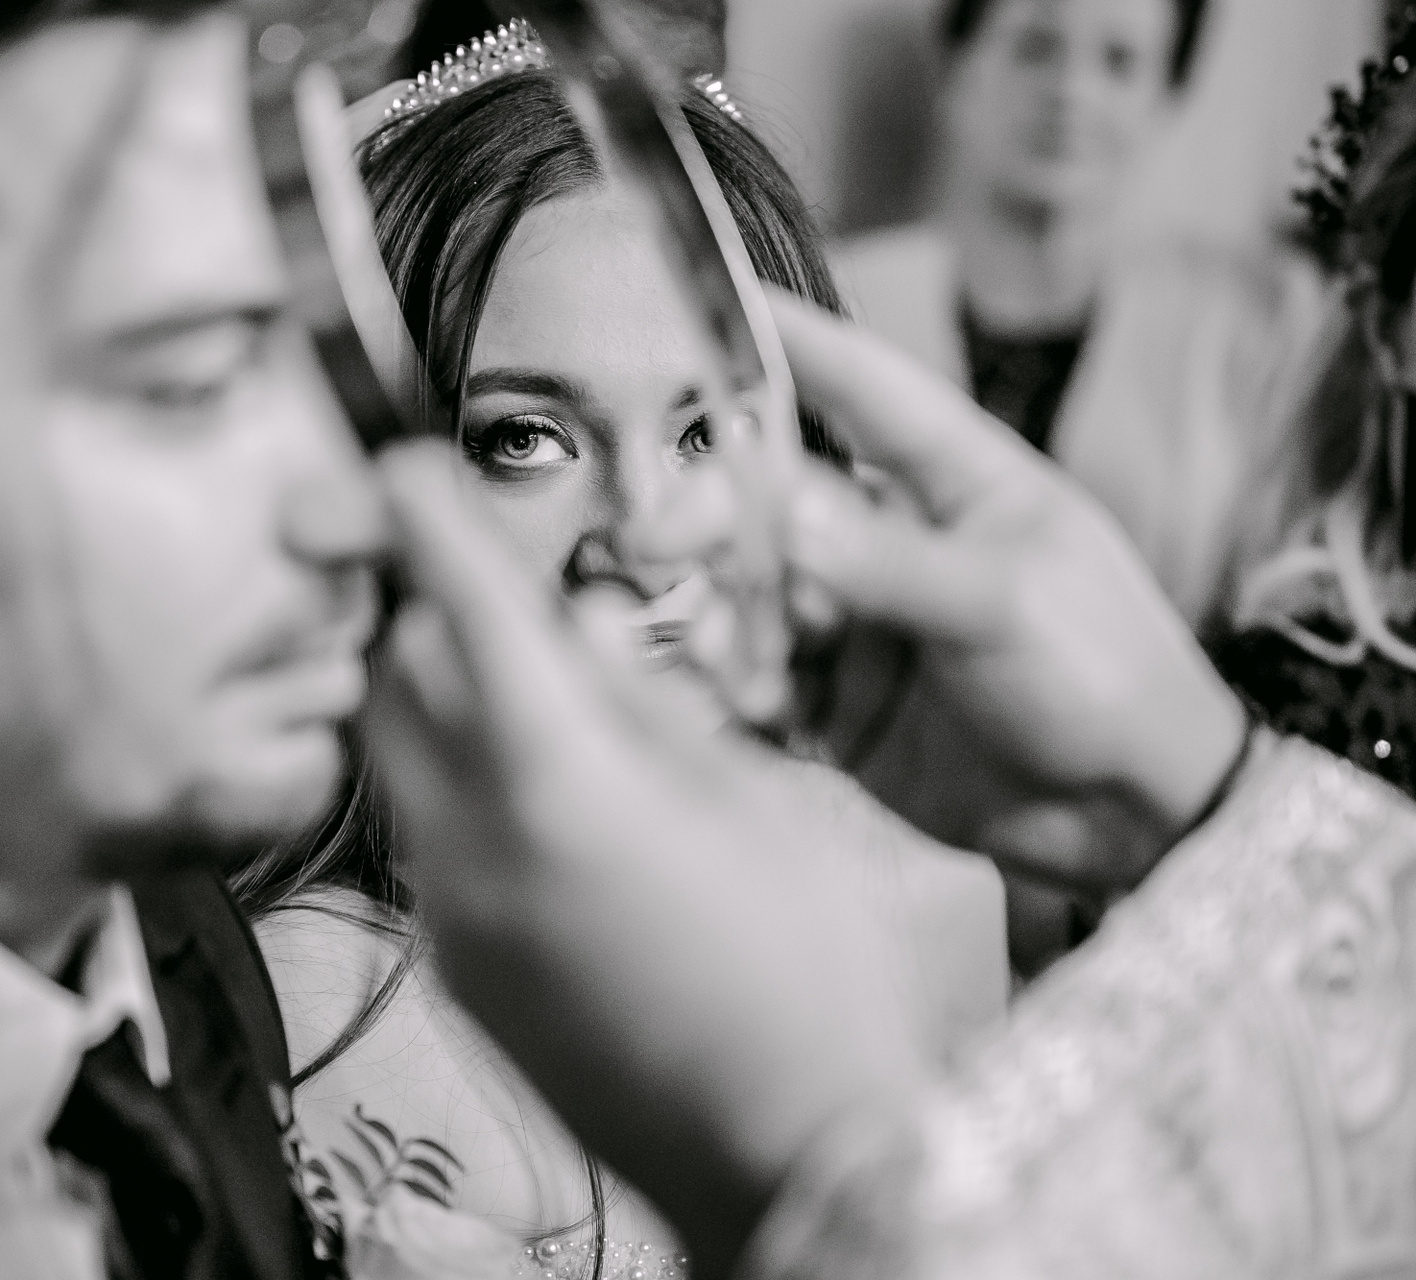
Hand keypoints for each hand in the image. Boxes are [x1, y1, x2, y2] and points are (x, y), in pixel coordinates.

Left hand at [363, 441, 932, 1274]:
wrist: (795, 1161)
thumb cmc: (819, 986)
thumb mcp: (763, 798)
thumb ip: (648, 705)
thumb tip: (576, 637)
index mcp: (561, 784)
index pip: (458, 606)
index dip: (422, 515)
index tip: (400, 466)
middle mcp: (474, 849)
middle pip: (397, 674)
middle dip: (428, 607)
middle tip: (485, 578)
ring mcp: (453, 919)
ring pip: (405, 756)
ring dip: (448, 699)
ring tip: (543, 695)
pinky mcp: (457, 969)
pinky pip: (430, 840)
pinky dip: (467, 787)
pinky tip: (557, 801)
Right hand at [764, 292, 1247, 885]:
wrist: (1133, 820)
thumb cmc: (1106, 675)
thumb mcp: (1005, 604)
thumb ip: (889, 564)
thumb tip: (783, 517)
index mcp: (955, 482)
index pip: (862, 389)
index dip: (791, 340)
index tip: (714, 297)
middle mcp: (894, 541)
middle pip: (778, 498)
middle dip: (714, 510)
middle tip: (658, 537)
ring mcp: (863, 624)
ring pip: (756, 593)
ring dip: (725, 614)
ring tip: (725, 651)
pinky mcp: (837, 706)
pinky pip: (760, 682)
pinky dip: (739, 688)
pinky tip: (746, 704)